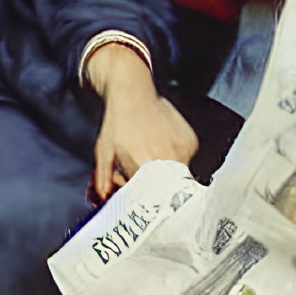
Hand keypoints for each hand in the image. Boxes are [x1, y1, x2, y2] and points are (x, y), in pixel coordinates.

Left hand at [87, 44, 196, 198]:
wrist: (134, 93)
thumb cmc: (118, 122)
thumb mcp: (104, 153)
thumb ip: (103, 181)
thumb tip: (107, 201)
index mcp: (145, 164)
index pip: (147, 199)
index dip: (140, 201)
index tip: (137, 201)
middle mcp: (168, 158)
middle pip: (164, 192)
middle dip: (153, 192)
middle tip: (142, 180)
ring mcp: (183, 149)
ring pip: (177, 179)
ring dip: (164, 177)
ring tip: (151, 159)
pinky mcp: (191, 142)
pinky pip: (186, 163)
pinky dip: (175, 162)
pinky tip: (161, 148)